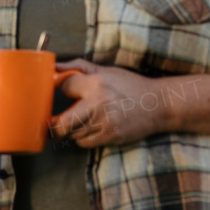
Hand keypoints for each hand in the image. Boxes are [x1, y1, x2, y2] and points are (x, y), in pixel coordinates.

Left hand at [49, 60, 169, 146]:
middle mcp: (98, 104)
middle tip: (51, 122)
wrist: (158, 105)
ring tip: (82, 119)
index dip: (64, 89)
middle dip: (53, 125)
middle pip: (61, 123)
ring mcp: (104, 123)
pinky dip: (84, 137)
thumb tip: (55, 67)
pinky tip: (92, 128)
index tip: (68, 91)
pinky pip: (85, 142)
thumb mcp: (107, 71)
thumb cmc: (131, 86)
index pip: (65, 88)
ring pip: (73, 133)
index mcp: (96, 83)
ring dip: (72, 128)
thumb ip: (79, 67)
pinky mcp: (110, 137)